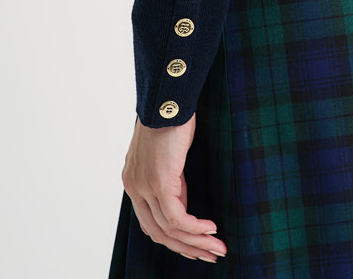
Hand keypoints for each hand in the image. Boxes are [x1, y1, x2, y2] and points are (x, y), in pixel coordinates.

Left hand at [121, 113, 228, 262]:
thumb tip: (181, 196)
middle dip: (187, 248)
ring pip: (170, 230)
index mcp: (133, 181)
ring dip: (197, 242)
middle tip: (211, 255)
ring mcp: (144, 186)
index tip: (197, 244)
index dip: (174, 238)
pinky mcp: (160, 182)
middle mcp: (134, 187)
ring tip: (218, 247)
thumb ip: (169, 176)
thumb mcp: (166, 152)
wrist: (167, 96)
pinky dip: (196, 227)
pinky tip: (211, 228)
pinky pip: (177, 218)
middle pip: (159, 233)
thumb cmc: (170, 115)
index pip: (151, 223)